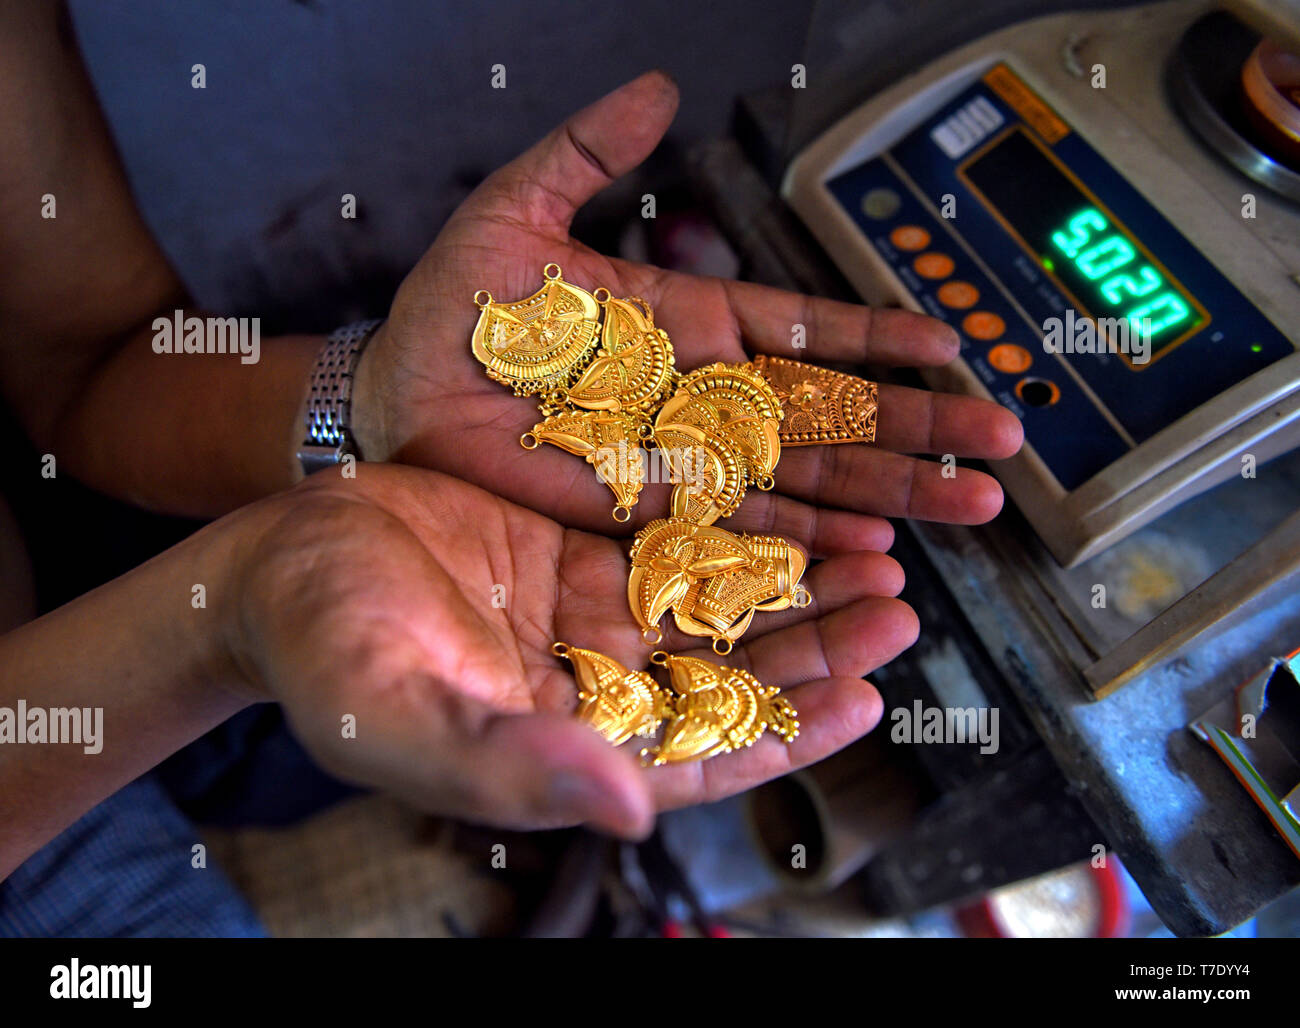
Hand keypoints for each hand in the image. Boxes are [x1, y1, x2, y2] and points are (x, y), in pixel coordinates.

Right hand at [228, 463, 912, 837]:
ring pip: (715, 606)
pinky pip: (672, 542)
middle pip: (732, 673)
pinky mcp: (572, 548)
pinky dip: (732, 530)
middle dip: (817, 647)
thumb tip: (631, 809)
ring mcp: (587, 612)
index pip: (703, 753)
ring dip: (791, 586)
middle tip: (892, 608)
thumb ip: (515, 769)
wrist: (279, 561)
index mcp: (567, 742)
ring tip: (869, 556)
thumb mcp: (405, 718)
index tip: (867, 701)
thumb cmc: (324, 654)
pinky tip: (786, 511)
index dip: (789, 732)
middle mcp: (594, 681)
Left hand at [353, 71, 1022, 543]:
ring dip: (888, 493)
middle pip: (833, 414)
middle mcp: (703, 397)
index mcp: (689, 322)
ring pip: (806, 480)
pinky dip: (806, 545)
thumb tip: (656, 88)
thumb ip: (588, 150)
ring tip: (968, 504)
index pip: (807, 328)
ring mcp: (683, 461)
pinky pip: (741, 533)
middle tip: (998, 443)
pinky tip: (869, 552)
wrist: (397, 396)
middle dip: (918, 429)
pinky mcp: (648, 516)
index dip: (878, 338)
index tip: (948, 346)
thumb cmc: (456, 313)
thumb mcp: (520, 210)